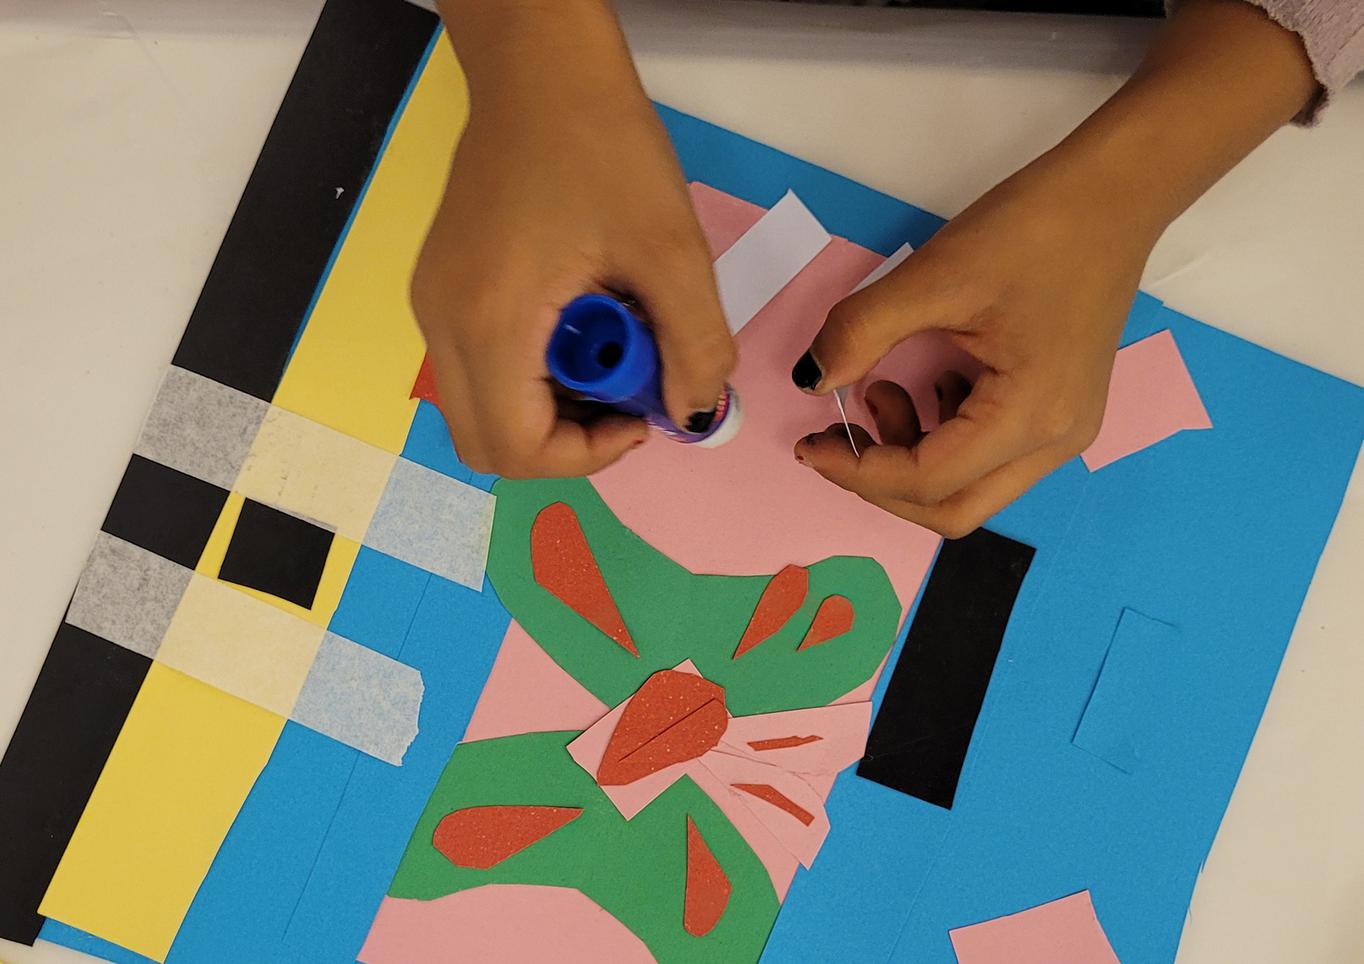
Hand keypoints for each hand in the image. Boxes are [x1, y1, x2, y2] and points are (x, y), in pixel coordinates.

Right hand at [415, 2, 733, 477]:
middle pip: (488, 445)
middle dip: (568, 439)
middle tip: (625, 388)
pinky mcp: (442, 289)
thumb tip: (692, 416)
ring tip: (610, 344)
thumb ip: (694, 346)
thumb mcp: (672, 249)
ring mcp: (434, 307)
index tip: (642, 410)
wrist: (539, 67)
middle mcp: (442, 326)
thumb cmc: (605, 145)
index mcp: (489, 321)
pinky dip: (533, 372)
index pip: (515, 449)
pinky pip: (481, 368)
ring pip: (483, 410)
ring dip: (552, 405)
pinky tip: (579, 320)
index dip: (588, 454)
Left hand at [791, 158, 1143, 536]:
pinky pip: (990, 455)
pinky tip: (932, 381)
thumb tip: (811, 380)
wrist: (1115, 191)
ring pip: (970, 487)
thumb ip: (861, 333)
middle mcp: (1055, 443)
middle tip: (837, 434)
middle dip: (881, 482)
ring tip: (885, 387)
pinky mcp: (1060, 411)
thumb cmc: (1034, 230)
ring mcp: (1064, 431)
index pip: (926, 481)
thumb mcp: (933, 277)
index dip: (856, 470)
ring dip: (912, 456)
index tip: (808, 441)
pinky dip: (942, 436)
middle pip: (952, 508)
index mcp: (1031, 418)